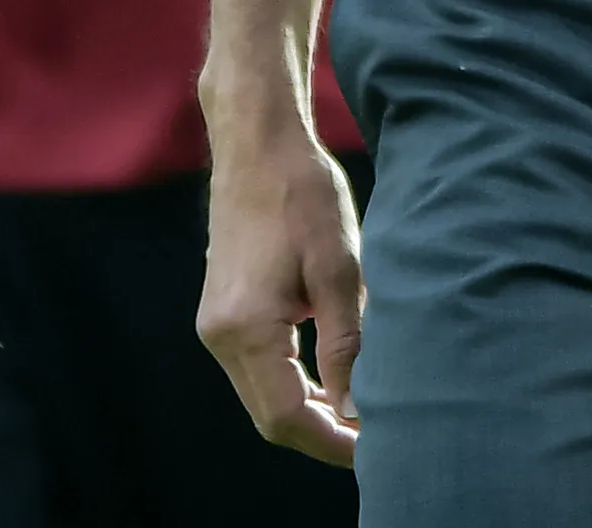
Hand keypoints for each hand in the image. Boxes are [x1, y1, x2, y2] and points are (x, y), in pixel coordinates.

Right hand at [195, 123, 365, 466]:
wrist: (257, 144)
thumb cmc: (302, 195)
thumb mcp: (338, 269)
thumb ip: (346, 344)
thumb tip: (355, 410)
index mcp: (245, 327)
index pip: (287, 416)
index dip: (332, 442)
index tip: (376, 447)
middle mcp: (219, 336)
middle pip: (270, 417)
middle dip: (323, 434)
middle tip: (376, 438)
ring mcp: (215, 326)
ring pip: (262, 398)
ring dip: (309, 413)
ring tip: (362, 414)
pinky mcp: (222, 314)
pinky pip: (257, 371)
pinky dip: (293, 386)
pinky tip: (333, 381)